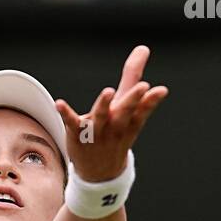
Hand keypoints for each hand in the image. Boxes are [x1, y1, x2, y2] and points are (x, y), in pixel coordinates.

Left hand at [55, 45, 168, 181]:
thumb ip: (132, 75)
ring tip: (108, 92)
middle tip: (143, 87)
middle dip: (135, 100)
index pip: (143, 110)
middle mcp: (116, 126)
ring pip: (101, 117)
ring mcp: (97, 131)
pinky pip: (72, 123)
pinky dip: (66, 113)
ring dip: (104, 105)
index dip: (152, 100)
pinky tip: (59, 103)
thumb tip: (143, 48)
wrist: (100, 172)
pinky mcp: (78, 133)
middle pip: (126, 112)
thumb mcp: (127, 105)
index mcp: (130, 121)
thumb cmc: (117, 131)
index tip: (161, 90)